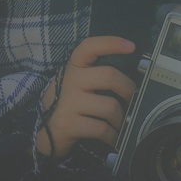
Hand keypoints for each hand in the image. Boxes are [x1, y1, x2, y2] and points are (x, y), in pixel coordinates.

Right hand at [36, 36, 137, 159]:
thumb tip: (134, 76)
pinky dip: (112, 136)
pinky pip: (102, 129)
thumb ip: (98, 75)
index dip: (111, 42)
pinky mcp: (68, 124)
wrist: (47, 132)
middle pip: (110, 76)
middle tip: (132, 99)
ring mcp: (68, 102)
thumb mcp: (81, 83)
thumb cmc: (72, 104)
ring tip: (120, 123)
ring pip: (110, 106)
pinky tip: (113, 137)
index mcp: (75, 66)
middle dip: (129, 89)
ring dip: (121, 119)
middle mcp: (70, 80)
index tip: (131, 46)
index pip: (90, 46)